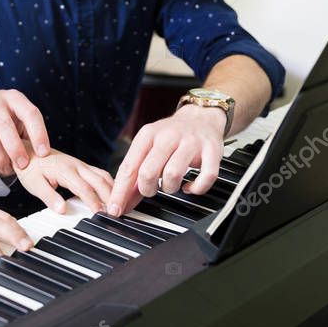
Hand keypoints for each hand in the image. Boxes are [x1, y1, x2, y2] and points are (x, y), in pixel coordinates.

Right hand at [0, 89, 50, 174]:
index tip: (43, 153)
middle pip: (5, 126)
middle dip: (16, 149)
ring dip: (1, 158)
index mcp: (14, 98)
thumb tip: (41, 156)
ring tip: (8, 170)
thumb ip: (28, 131)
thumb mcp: (16, 115)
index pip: (30, 113)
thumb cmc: (0, 114)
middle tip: (23, 166)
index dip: (39, 134)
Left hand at [15, 141, 113, 213]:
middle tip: (116, 213)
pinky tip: (111, 195)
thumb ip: (49, 197)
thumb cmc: (30, 169)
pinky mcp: (82, 166)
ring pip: (103, 175)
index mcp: (65, 170)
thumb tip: (62, 209)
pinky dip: (109, 184)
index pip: (84, 188)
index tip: (100, 214)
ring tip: (117, 206)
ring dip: (112, 190)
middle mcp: (76, 165)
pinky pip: (100, 174)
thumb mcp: (34, 185)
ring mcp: (81, 164)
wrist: (28, 153)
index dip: (94, 202)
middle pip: (99, 180)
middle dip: (110, 196)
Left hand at [107, 104, 224, 215]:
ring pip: (173, 175)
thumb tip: (121, 199)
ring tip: (170, 185)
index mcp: (148, 135)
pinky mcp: (212, 151)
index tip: (115, 209)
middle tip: (151, 191)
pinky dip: (196, 188)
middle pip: (148, 172)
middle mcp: (168, 137)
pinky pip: (205, 177)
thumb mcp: (148, 145)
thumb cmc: (171, 136)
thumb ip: (136, 171)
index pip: (129, 167)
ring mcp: (191, 143)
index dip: (120, 192)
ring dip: (170, 189)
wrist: (201, 117)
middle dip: (146, 190)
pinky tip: (189, 187)